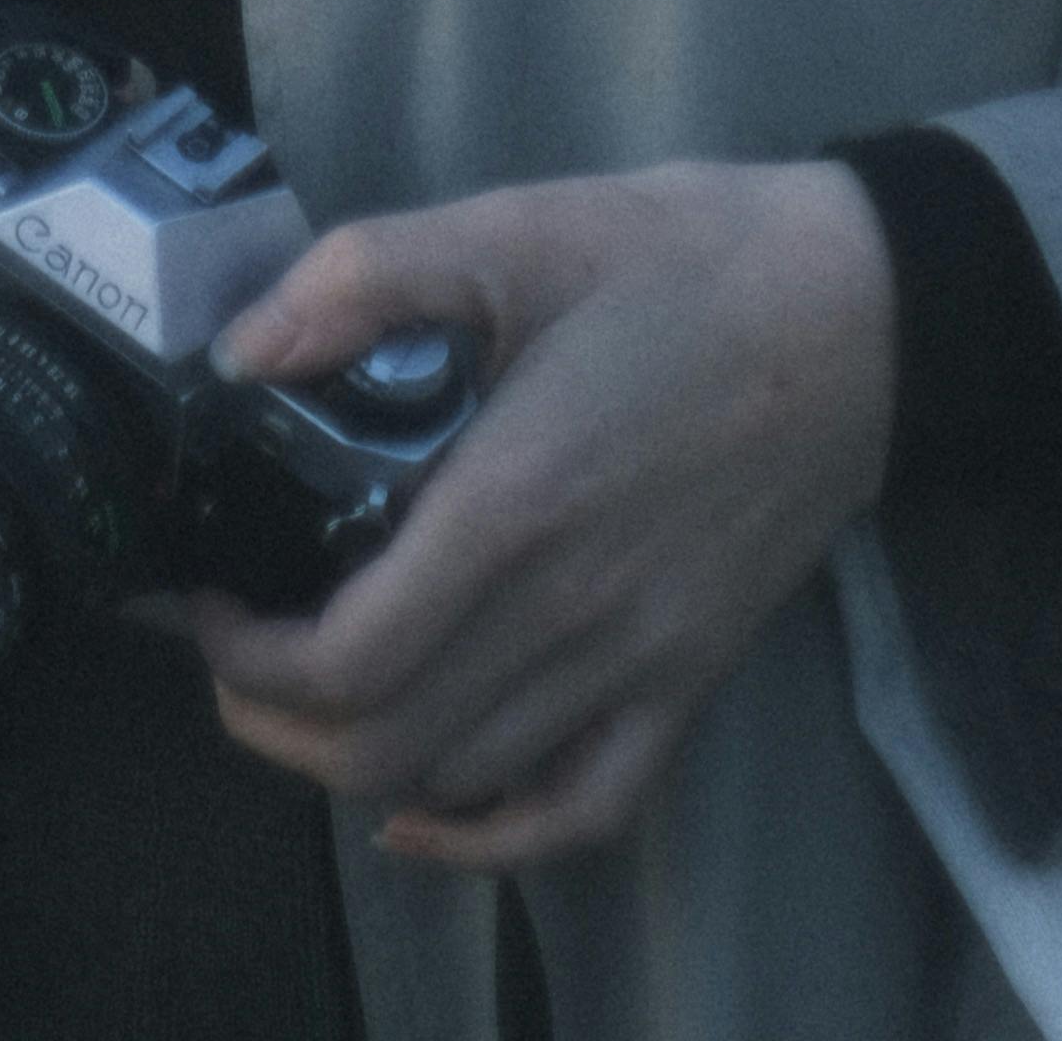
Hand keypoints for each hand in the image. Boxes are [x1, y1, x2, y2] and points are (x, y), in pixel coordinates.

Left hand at [187, 163, 896, 874]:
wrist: (858, 312)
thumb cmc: (683, 258)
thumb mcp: (517, 225)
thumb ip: (371, 275)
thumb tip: (243, 350)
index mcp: (518, 498)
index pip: (350, 656)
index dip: (245, 651)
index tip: (202, 590)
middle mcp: (573, 609)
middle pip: (382, 745)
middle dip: (270, 715)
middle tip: (227, 639)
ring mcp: (638, 663)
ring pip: (461, 786)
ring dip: (350, 762)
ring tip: (300, 686)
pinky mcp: (688, 683)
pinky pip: (581, 812)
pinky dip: (487, 837)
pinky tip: (423, 810)